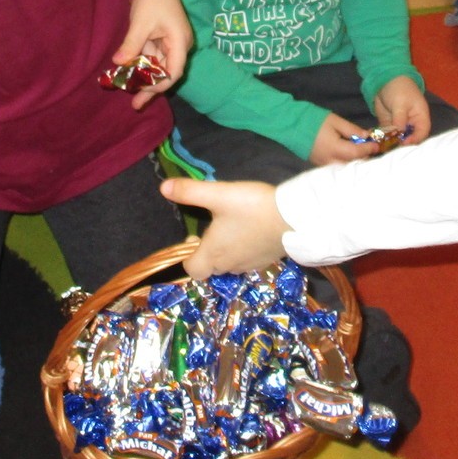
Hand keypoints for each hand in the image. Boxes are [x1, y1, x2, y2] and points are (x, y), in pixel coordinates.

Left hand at [116, 0, 192, 108]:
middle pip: (166, 72)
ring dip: (143, 77)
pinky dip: (141, 65)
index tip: (142, 93)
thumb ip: (131, 44)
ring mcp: (170, 42)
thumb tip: (118, 64)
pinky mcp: (161, 39)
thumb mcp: (140, 22)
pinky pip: (152, 57)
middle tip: (135, 104)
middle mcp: (178, 44)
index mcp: (180, 41)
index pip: (174, 70)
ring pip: (158, 66)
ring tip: (127, 91)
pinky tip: (128, 74)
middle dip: (150, 86)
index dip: (159, 84)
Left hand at [161, 178, 288, 276]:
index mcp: (214, 253)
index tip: (194, 236)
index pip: (192, 270)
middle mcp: (230, 265)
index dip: (188, 257)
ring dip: (226, 253)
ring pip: (230, 266)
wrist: (294, 218)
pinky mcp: (266, 261)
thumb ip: (190, 191)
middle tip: (212, 230)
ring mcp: (250, 265)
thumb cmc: (252, 208)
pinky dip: (244, 252)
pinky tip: (251, 233)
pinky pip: (248, 262)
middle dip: (207, 253)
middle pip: (211, 268)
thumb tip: (163, 187)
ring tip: (231, 230)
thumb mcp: (218, 195)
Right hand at [310, 111, 384, 165]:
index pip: (356, 152)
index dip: (368, 149)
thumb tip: (366, 136)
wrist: (292, 125)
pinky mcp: (319, 163)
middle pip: (352, 163)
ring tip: (361, 153)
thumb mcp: (335, 121)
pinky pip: (336, 166)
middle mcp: (330, 160)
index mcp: (335, 148)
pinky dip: (345, 162)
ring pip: (344, 167)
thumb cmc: (314, 120)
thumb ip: (351, 130)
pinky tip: (349, 155)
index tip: (376, 146)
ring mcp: (323, 164)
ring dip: (354, 161)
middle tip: (370, 150)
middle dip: (363, 158)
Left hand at [372, 75, 431, 145]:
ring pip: (397, 139)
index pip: (421, 133)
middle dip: (401, 144)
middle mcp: (411, 124)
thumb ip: (400, 120)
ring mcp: (399, 125)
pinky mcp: (389, 125)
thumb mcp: (400, 104)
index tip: (404, 143)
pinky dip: (381, 138)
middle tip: (391, 148)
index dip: (414, 140)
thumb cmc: (399, 88)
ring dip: (390, 143)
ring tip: (382, 145)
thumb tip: (399, 136)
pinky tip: (375, 140)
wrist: (385, 79)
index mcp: (420, 118)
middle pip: (409, 139)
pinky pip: (386, 134)